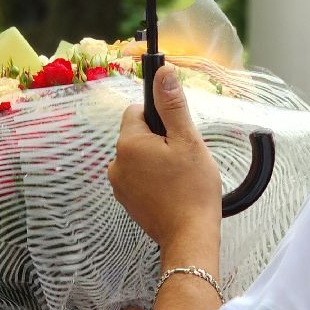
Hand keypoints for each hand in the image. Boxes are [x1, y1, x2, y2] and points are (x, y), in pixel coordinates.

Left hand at [109, 65, 220, 253]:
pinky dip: (153, 178)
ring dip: (156, 159)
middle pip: (138, 134)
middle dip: (160, 139)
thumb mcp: (188, 140)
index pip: (137, 110)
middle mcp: (116, 163)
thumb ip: (172, 105)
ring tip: (178, 175)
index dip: (160, 117)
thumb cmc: (192, 190)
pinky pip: (138, 176)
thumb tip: (162, 73)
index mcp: (128, 144)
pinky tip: (171, 189)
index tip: (177, 132)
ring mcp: (119, 184)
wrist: (189, 236)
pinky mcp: (126, 200)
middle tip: (182, 157)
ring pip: (139, 155)